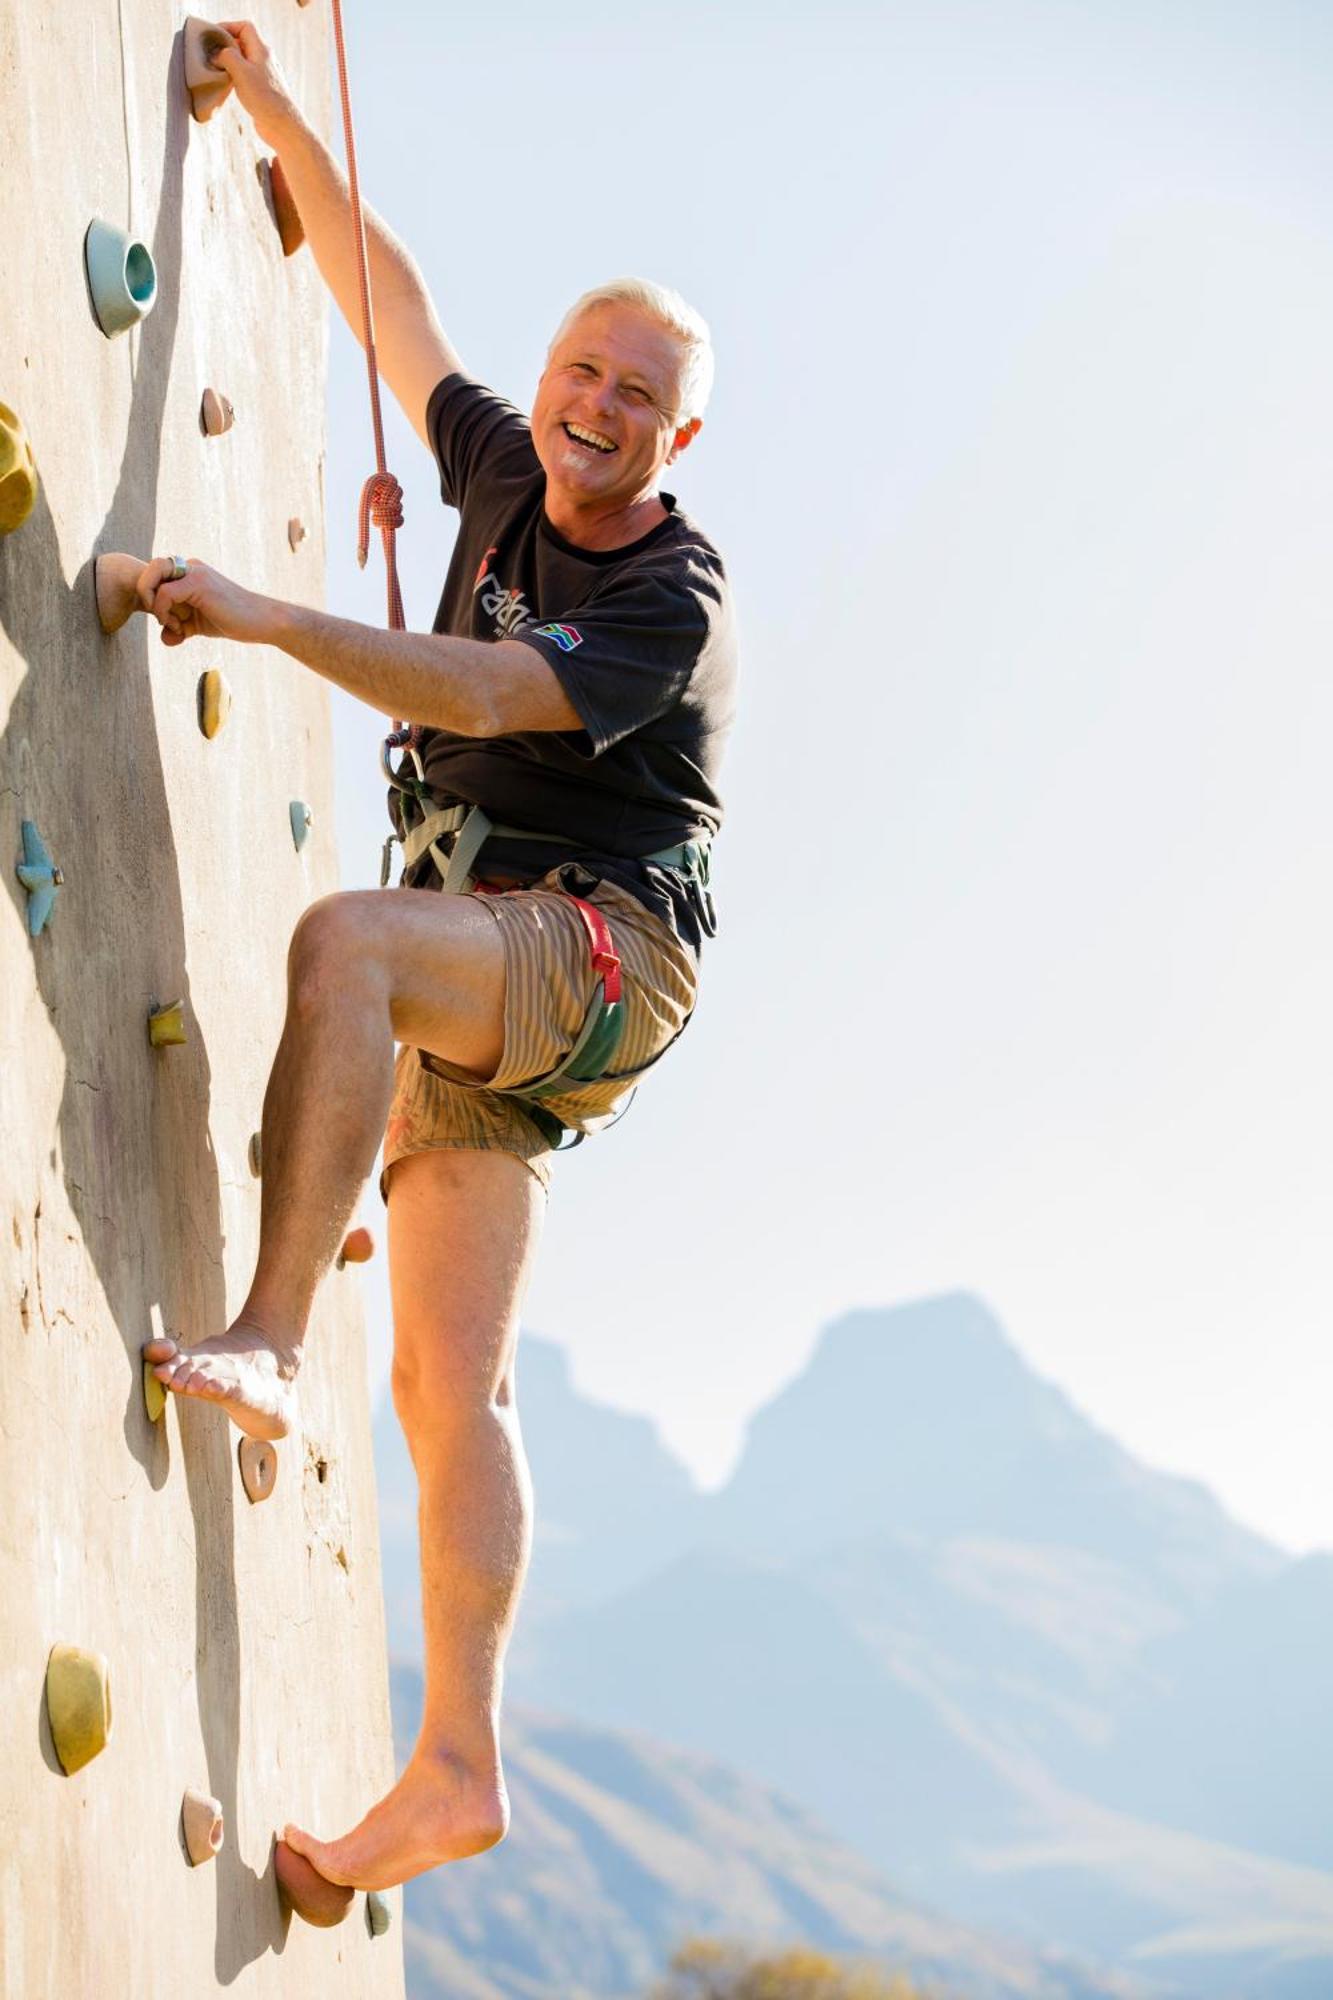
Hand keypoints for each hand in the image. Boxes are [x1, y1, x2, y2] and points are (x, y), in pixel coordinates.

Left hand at [137, 558, 273, 647]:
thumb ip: (180, 627)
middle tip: (161, 618)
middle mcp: (190, 567)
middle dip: (146, 594)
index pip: (156, 576)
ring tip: (173, 624)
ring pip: (152, 576)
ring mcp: (194, 572)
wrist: (262, 622)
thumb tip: (165, 638)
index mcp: (190, 572)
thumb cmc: (234, 622)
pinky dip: (164, 612)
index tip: (168, 622)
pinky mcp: (199, 584)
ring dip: (153, 604)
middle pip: (150, 569)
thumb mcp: (199, 624)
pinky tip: (181, 628)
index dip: (152, 598)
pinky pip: (165, 593)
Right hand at [213, 20, 300, 146]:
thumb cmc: (264, 98)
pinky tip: (228, 85)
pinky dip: (235, 76)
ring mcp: (264, 76)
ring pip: (244, 61)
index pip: (245, 27)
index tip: (214, 36)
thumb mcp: (240, 70)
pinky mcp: (262, 90)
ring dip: (229, 62)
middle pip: (243, 43)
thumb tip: (217, 54)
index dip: (228, 27)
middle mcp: (265, 60)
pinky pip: (246, 76)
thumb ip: (226, 55)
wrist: (282, 126)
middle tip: (212, 54)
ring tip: (218, 70)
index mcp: (262, 50)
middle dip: (226, 46)